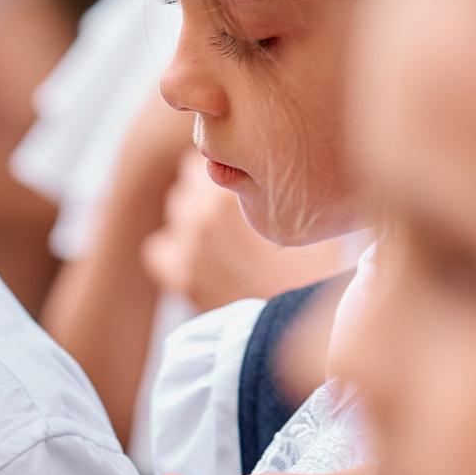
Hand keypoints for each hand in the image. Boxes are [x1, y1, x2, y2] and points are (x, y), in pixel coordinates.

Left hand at [142, 165, 345, 315]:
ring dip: (194, 216)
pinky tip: (201, 259)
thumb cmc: (317, 269)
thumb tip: (285, 158)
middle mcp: (202, 215)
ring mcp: (186, 246)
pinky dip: (174, 251)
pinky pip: (158, 248)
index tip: (251, 171)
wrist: (300, 326)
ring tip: (226, 236)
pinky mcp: (177, 276)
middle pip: (191, 176)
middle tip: (240, 206)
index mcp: (236, 193)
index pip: (215, 148)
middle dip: (211, 185)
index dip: (235, 158)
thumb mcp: (310, 215)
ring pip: (176, 208)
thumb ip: (287, 180)